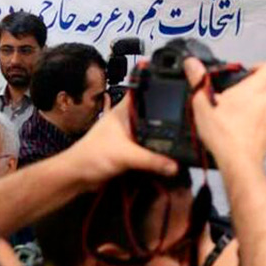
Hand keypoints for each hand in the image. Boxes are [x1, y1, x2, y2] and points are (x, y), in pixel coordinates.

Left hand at [61, 96, 177, 188]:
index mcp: (124, 111)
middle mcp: (127, 120)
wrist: (77, 176)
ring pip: (152, 132)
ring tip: (183, 137)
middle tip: (188, 119)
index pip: (145, 94)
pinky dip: (157, 151)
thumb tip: (175, 165)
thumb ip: (152, 160)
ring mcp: (128, 134)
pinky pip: (148, 147)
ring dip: (162, 137)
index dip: (161, 89)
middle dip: (169, 118)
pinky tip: (169, 153)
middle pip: (153, 114)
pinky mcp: (129, 149)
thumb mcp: (126, 155)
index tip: (180, 89)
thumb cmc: (92, 157)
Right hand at [184, 59, 265, 169]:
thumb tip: (192, 62)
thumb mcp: (203, 104)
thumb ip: (198, 80)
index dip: (259, 67)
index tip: (247, 72)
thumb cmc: (224, 134)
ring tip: (234, 114)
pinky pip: (265, 122)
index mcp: (254, 89)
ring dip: (254, 106)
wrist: (239, 163)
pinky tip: (239, 129)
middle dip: (252, 88)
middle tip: (235, 95)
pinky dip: (256, 122)